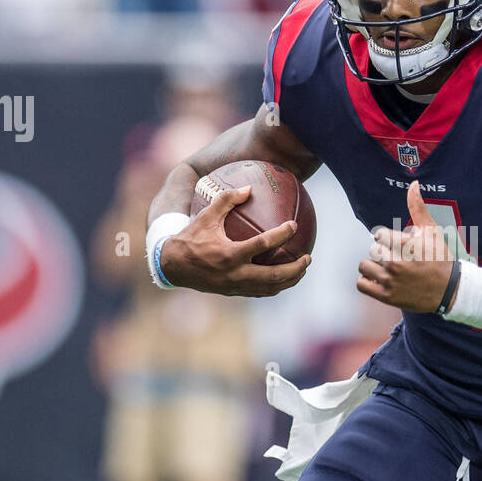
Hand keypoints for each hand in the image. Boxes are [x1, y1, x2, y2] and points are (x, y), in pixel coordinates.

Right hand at [159, 184, 310, 295]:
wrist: (173, 266)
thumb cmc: (190, 238)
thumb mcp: (206, 216)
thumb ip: (227, 200)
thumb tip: (249, 188)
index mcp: (229, 254)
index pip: (262, 244)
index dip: (281, 234)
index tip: (294, 225)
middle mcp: (235, 273)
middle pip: (274, 275)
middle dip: (295, 268)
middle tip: (308, 257)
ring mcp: (236, 286)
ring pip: (270, 287)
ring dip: (290, 280)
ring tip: (302, 268)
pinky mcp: (235, 292)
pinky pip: (261, 291)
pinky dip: (276, 285)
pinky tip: (285, 276)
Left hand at [356, 181, 454, 312]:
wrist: (449, 290)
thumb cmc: (440, 258)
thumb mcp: (431, 230)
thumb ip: (418, 207)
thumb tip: (414, 184)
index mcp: (405, 244)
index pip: (379, 235)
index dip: (388, 239)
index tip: (398, 245)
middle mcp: (395, 263)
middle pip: (373, 250)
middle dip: (383, 252)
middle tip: (396, 258)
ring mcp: (390, 281)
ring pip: (364, 266)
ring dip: (373, 266)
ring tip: (387, 268)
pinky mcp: (387, 296)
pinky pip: (362, 284)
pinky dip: (367, 281)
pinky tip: (379, 279)